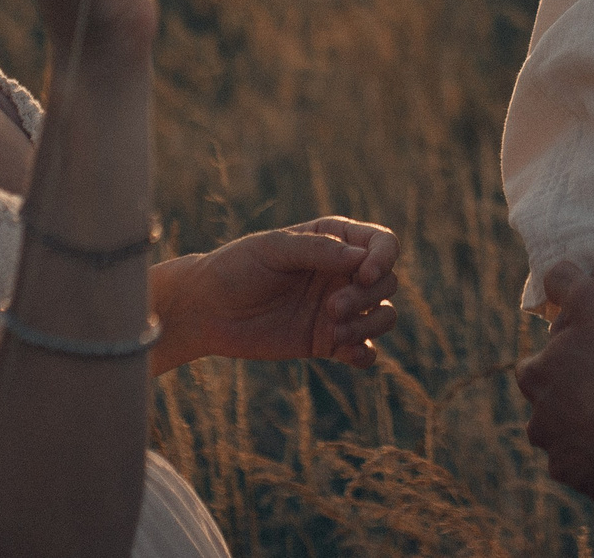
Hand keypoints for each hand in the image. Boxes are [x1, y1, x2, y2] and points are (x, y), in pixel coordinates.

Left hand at [155, 218, 399, 369]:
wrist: (206, 311)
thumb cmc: (236, 269)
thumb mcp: (273, 249)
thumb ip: (317, 250)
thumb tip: (362, 258)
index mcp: (333, 241)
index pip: (381, 243)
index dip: (383, 257)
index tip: (364, 274)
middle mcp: (341, 274)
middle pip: (387, 282)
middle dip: (367, 296)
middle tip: (331, 308)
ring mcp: (337, 309)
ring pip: (383, 316)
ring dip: (369, 325)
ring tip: (335, 333)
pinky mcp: (327, 342)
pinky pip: (365, 351)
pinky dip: (364, 353)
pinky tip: (346, 353)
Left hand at [515, 260, 593, 500]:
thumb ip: (569, 281)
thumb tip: (553, 272)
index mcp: (534, 378)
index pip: (541, 363)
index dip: (568, 356)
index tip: (593, 356)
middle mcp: (537, 422)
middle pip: (552, 404)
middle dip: (575, 397)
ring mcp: (559, 456)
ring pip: (568, 437)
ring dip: (588, 428)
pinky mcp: (582, 482)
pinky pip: (589, 466)